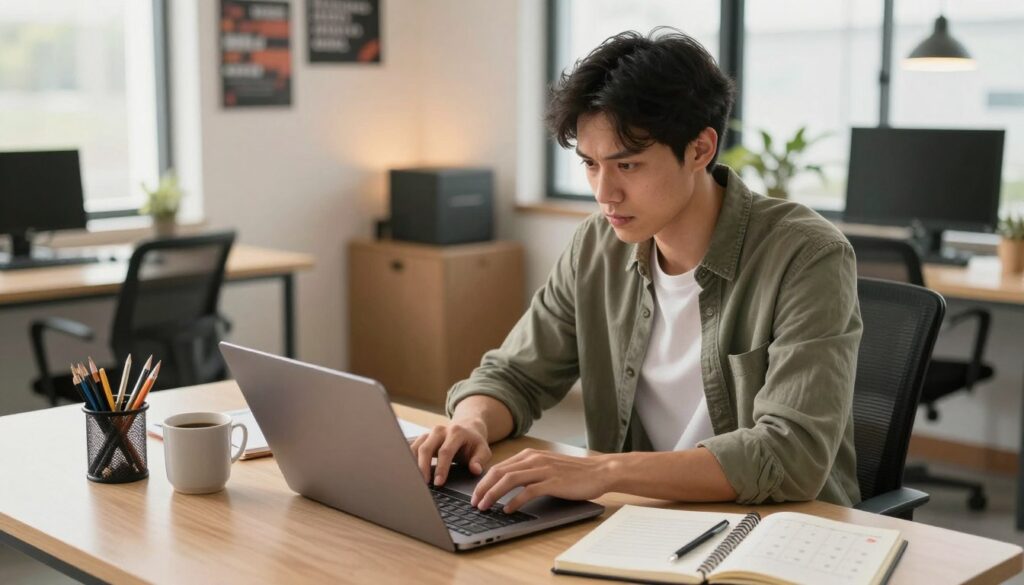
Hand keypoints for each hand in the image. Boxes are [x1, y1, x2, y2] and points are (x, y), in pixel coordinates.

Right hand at [409, 420, 490, 485]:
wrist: (467, 427)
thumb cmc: (474, 442)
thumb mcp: (483, 450)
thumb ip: (480, 460)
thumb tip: (475, 470)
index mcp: (456, 432)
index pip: (445, 451)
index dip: (441, 468)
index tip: (439, 483)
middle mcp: (440, 430)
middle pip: (426, 448)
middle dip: (423, 467)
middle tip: (423, 484)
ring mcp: (429, 433)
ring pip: (416, 448)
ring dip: (413, 465)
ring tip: (414, 481)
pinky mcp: (422, 437)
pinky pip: (412, 448)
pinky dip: (409, 460)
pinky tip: (409, 473)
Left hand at [471, 449, 612, 512]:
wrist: (600, 471)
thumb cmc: (574, 472)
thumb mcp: (547, 466)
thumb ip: (528, 471)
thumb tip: (507, 485)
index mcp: (530, 455)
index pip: (499, 467)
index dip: (483, 482)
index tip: (475, 495)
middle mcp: (534, 459)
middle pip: (499, 472)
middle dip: (483, 488)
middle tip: (474, 503)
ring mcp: (543, 470)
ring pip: (509, 480)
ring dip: (493, 494)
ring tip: (485, 507)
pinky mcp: (553, 482)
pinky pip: (528, 491)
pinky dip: (515, 501)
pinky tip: (508, 510)